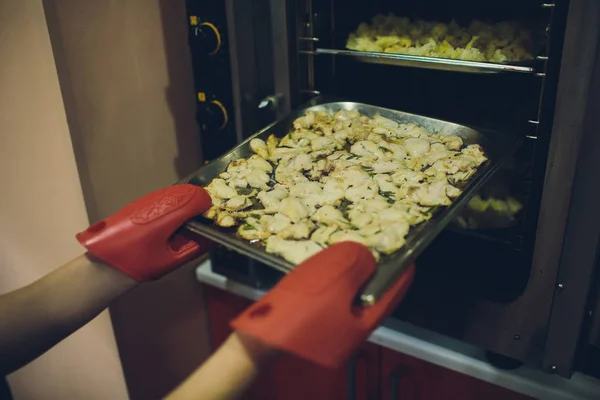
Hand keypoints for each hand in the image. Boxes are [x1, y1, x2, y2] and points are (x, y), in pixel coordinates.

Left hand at [76, 184, 211, 280]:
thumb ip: (195, 247)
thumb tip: (213, 238)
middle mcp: (157, 203)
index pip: (195, 198)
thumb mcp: (172, 260)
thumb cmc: (139, 264)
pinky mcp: (140, 201)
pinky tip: (175, 218)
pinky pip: (165, 197)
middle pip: (187, 191)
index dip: (207, 205)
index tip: (211, 216)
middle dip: (198, 202)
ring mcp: (147, 200)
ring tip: (190, 219)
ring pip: (176, 192)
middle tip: (203, 217)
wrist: (104, 264)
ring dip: (187, 202)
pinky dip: (175, 204)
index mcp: (166, 217)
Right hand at [231, 242, 414, 368]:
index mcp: (362, 324)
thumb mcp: (332, 282)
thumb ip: (355, 266)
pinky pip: (328, 298)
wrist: (257, 341)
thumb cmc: (299, 312)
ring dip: (349, 274)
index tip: (407, 253)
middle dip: (372, 271)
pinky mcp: (309, 325)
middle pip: (369, 295)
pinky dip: (330, 281)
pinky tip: (322, 268)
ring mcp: (328, 329)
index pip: (391, 295)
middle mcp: (349, 330)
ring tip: (350, 252)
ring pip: (347, 296)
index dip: (400, 272)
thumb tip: (367, 257)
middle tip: (374, 246)